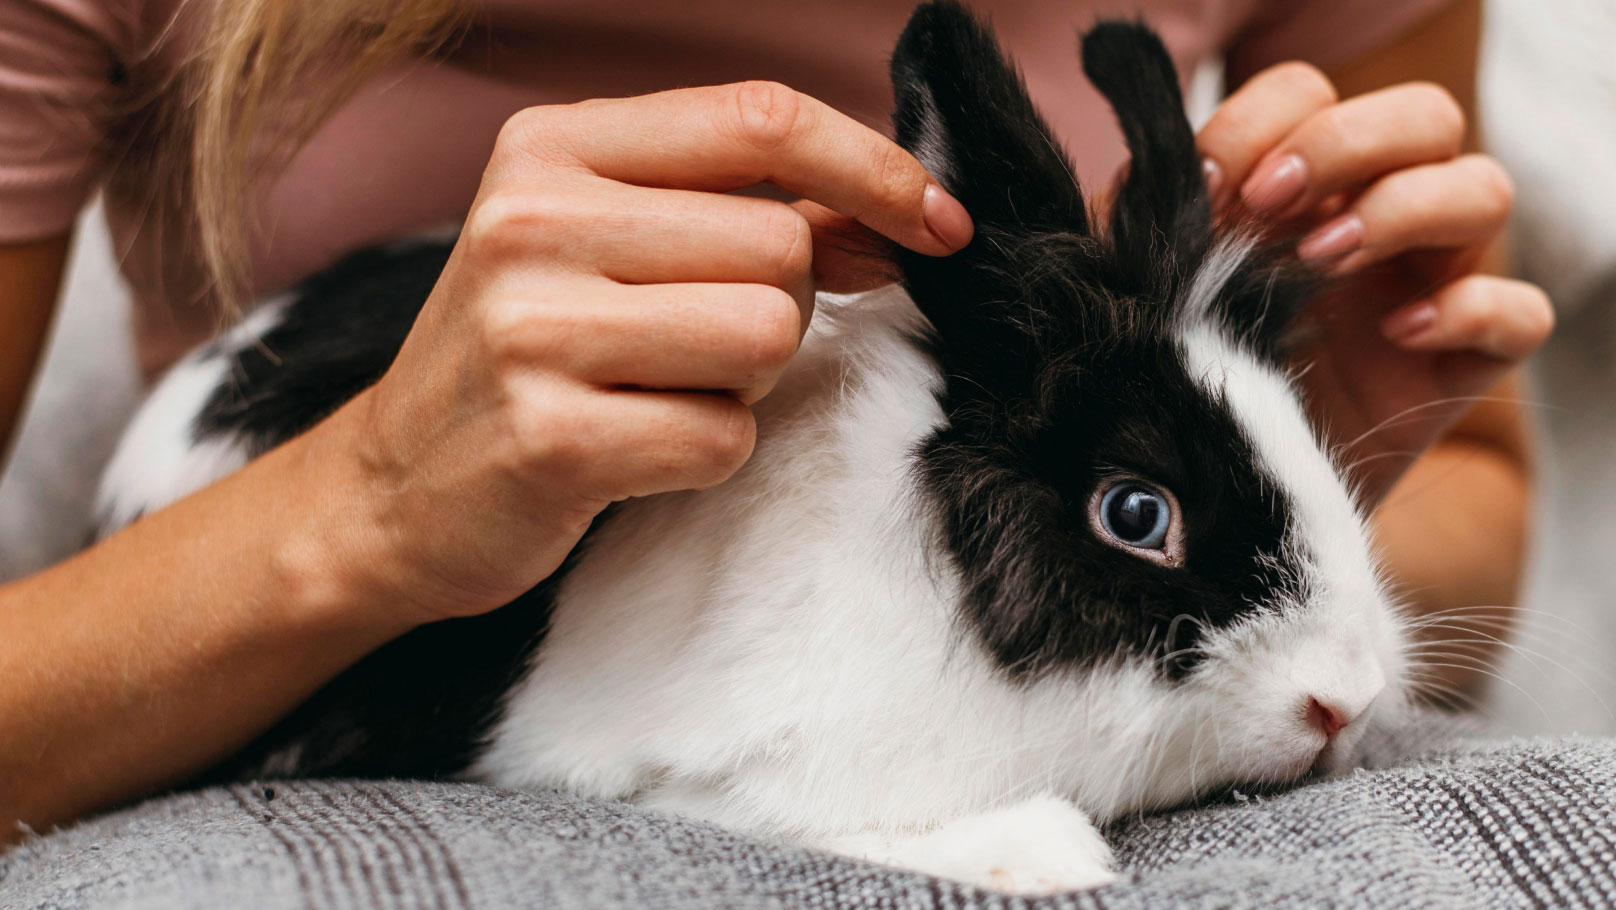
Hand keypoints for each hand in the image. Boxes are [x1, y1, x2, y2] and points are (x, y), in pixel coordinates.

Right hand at [331, 82, 972, 621]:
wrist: (391, 491)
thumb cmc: (529, 356)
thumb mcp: (607, 245)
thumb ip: (742, 211)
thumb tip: (901, 216)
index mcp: (550, 147)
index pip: (760, 118)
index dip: (874, 168)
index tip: (940, 224)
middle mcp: (531, 220)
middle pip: (781, 245)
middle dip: (777, 307)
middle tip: (689, 343)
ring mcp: (532, 329)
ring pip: (767, 334)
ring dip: (746, 382)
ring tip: (659, 390)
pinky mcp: (550, 438)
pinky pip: (725, 436)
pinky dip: (707, 452)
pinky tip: (632, 449)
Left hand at [1195, 64, 1552, 503]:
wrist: (1221, 495)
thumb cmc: (1188, 377)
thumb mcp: (1156, 295)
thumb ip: (1154, 230)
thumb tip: (1156, 175)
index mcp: (1300, 185)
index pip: (1309, 96)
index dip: (1259, 120)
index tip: (1204, 184)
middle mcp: (1377, 218)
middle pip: (1423, 115)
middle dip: (1345, 141)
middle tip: (1268, 202)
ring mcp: (1430, 284)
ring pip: (1484, 190)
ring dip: (1403, 208)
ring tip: (1323, 260)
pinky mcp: (1460, 364)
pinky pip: (1522, 313)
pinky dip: (1469, 310)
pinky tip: (1395, 333)